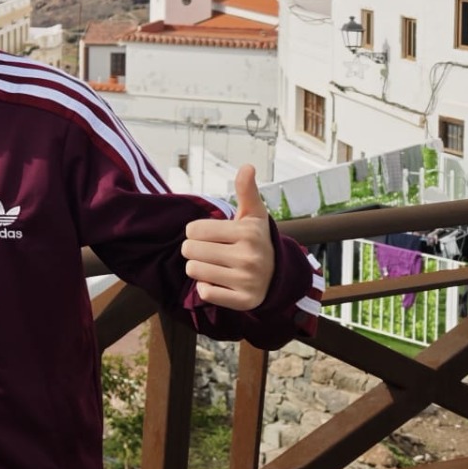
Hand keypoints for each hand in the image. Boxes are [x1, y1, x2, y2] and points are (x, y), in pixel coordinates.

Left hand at [182, 165, 276, 310]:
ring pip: (193, 271)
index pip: (193, 229)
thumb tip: (247, 166)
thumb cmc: (255, 240)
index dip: (198, 232)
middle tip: (213, 251)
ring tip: (217, 265)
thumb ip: (246, 190)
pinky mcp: (244, 302)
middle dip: (195, 250)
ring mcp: (247, 281)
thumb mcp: (253, 215)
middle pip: (189, 250)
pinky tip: (222, 283)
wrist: (278, 276)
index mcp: (247, 233)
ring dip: (199, 268)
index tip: (214, 235)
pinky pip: (205, 293)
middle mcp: (249, 257)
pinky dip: (208, 288)